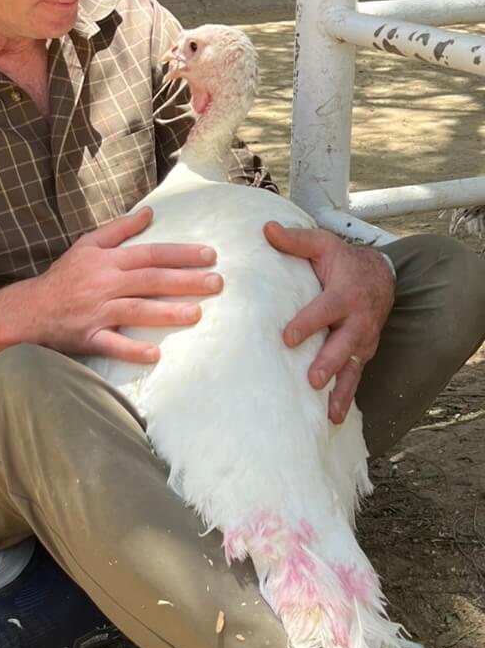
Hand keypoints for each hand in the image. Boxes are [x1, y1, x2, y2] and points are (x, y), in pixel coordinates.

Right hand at [25, 207, 222, 362]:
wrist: (28, 310)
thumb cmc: (63, 277)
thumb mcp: (87, 245)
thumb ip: (120, 229)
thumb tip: (149, 212)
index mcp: (107, 261)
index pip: (150, 254)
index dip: (180, 254)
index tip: (209, 256)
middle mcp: (104, 284)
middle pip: (150, 280)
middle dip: (185, 281)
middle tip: (216, 283)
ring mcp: (96, 312)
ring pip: (136, 310)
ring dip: (167, 312)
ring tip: (196, 314)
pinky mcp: (87, 337)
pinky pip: (111, 344)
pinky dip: (132, 350)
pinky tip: (155, 354)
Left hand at [263, 221, 394, 423]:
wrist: (380, 275)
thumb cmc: (343, 260)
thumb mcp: (322, 245)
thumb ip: (295, 240)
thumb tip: (266, 230)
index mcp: (344, 294)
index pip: (325, 310)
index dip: (308, 323)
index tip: (288, 338)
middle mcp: (358, 320)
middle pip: (344, 344)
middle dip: (330, 363)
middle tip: (313, 380)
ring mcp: (363, 340)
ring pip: (353, 367)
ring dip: (342, 390)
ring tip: (330, 413)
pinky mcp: (363, 353)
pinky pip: (356, 376)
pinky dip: (347, 398)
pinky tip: (334, 418)